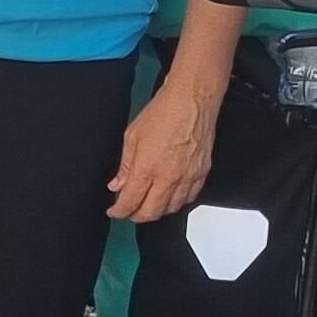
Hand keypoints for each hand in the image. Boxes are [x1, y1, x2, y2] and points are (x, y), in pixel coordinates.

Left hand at [107, 73, 221, 225]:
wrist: (192, 100)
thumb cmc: (163, 112)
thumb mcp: (132, 136)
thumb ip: (125, 165)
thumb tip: (117, 184)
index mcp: (147, 167)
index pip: (130, 202)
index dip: (119, 211)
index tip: (114, 211)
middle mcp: (169, 177)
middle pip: (151, 213)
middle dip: (136, 216)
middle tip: (128, 211)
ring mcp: (188, 177)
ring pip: (171, 209)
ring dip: (157, 210)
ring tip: (147, 204)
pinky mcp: (202, 174)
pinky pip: (189, 199)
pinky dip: (176, 202)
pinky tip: (168, 197)